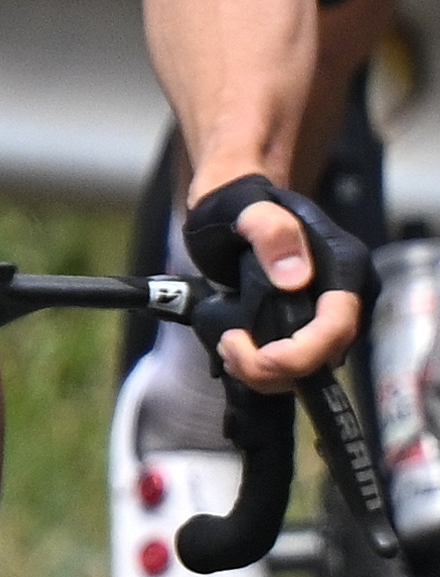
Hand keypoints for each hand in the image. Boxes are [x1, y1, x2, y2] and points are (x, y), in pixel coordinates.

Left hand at [186, 171, 367, 387]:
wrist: (232, 208)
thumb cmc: (238, 203)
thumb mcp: (245, 209)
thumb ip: (270, 231)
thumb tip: (296, 277)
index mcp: (345, 263)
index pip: (339, 325)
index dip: (303, 353)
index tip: (261, 358)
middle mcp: (349, 294)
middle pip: (325, 354)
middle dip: (276, 367)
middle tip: (228, 347)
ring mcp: (331, 313)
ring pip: (311, 367)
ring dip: (266, 372)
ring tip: (227, 345)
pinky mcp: (312, 327)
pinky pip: (298, 364)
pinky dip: (267, 369)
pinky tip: (236, 350)